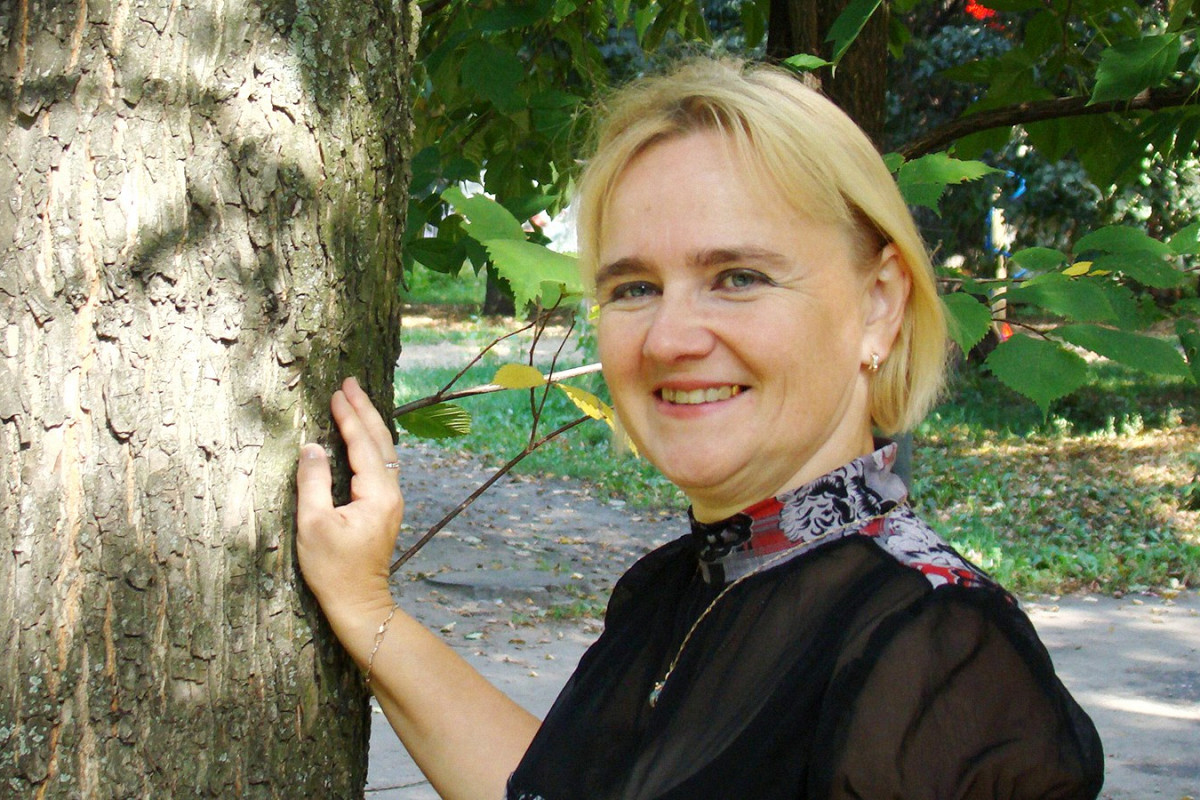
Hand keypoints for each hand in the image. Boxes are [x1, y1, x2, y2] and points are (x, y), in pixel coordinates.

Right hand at [296, 377, 404, 619]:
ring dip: (369, 424)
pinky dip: (370, 443)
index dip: (349, 416)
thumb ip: (313, 482)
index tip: (338, 391)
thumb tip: (312, 447)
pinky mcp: (385, 508)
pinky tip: (362, 435)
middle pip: (381, 441)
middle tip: (350, 383)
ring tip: (356, 400)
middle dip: (365, 410)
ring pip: (384, 451)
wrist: (359, 603)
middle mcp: (391, 493)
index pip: (363, 444)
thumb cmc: (333, 569)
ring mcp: (391, 500)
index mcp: (377, 494)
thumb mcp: (314, 525)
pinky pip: (380, 464)